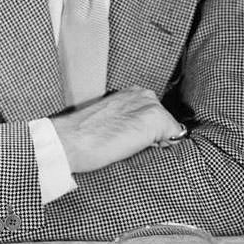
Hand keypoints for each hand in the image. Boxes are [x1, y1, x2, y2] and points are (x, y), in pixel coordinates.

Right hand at [51, 86, 187, 173]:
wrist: (68, 140)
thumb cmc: (82, 136)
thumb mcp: (110, 120)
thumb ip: (128, 121)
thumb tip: (140, 135)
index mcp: (132, 93)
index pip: (155, 115)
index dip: (149, 134)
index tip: (134, 142)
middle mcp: (144, 94)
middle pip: (165, 122)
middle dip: (156, 137)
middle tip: (130, 146)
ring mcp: (151, 105)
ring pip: (170, 130)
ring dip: (158, 143)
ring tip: (130, 148)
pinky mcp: (155, 119)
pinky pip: (175, 138)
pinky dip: (164, 148)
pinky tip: (140, 150)